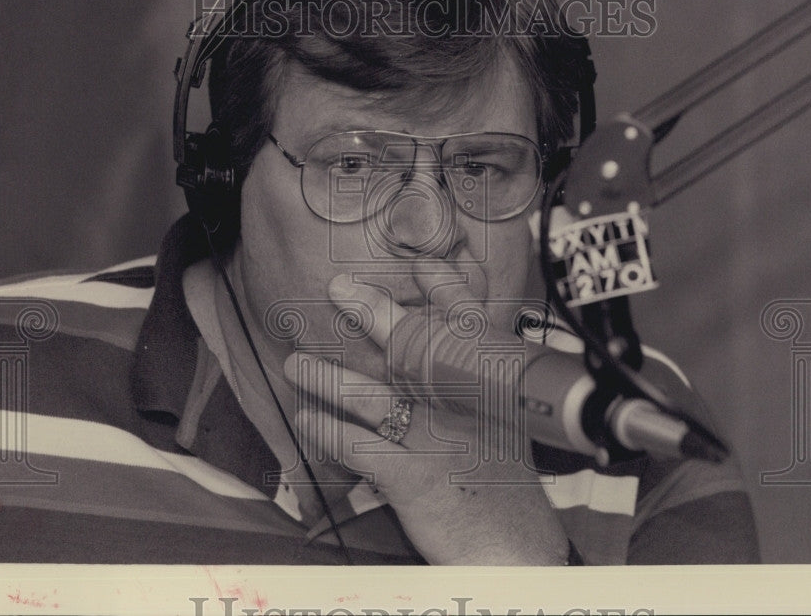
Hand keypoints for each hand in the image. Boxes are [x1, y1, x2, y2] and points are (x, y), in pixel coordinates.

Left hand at [282, 274, 568, 565]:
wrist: (514, 548)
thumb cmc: (502, 485)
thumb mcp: (500, 427)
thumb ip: (471, 393)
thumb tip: (437, 363)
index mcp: (485, 388)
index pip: (467, 325)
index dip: (445, 288)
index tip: (423, 261)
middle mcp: (460, 403)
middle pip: (412, 346)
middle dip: (373, 311)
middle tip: (340, 287)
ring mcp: (434, 436)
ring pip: (370, 394)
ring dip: (326, 377)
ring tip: (296, 363)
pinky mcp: (410, 474)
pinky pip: (355, 445)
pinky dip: (326, 431)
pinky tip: (307, 421)